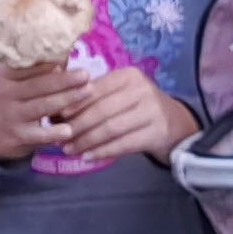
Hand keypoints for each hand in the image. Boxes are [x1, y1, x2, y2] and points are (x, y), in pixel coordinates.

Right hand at [0, 63, 84, 162]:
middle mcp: (7, 95)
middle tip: (85, 75)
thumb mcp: (16, 83)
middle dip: (64, 80)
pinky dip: (53, 133)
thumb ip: (39, 71)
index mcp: (7, 77)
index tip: (70, 56)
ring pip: (41, 107)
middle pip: (38, 85)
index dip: (50, 62)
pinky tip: (69, 130)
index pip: (28, 67)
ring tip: (86, 92)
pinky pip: (38, 135)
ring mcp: (12, 116)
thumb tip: (65, 54)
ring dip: (66, 99)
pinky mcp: (17, 137)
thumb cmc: (11, 99)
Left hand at [58, 70, 198, 165]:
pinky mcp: (157, 132)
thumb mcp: (120, 95)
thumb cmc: (138, 107)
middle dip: (77, 126)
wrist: (176, 124)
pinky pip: (124, 144)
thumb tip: (55, 109)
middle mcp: (141, 89)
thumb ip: (94, 98)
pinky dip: (103, 152)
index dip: (74, 104)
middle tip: (58, 139)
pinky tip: (88, 158)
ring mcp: (152, 111)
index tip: (55, 117)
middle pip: (101, 110)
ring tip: (69, 150)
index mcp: (128, 75)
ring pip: (111, 128)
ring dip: (86, 141)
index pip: (95, 89)